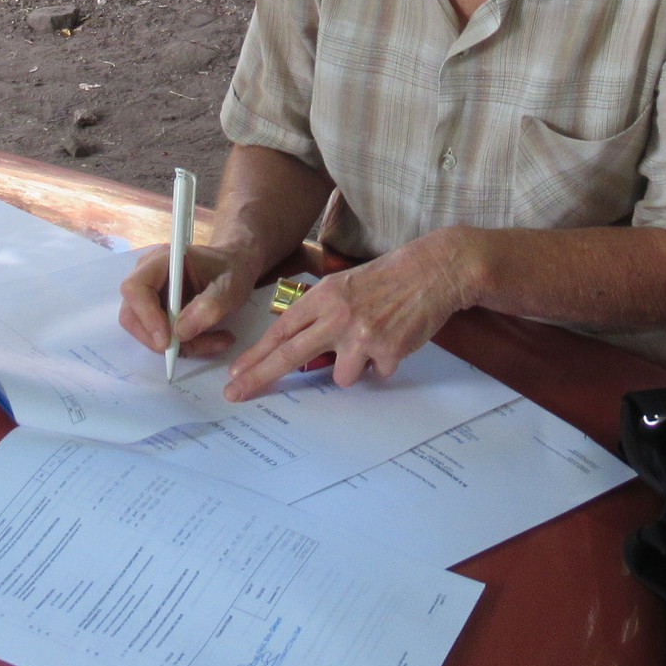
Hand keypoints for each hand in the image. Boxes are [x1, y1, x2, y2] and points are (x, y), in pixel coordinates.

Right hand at [117, 243, 257, 359]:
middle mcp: (147, 276)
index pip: (135, 288)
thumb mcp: (230, 286)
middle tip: (197, 346)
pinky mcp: (154, 312)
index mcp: (161, 260)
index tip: (168, 339)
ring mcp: (148, 294)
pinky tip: (209, 340)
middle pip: (132, 315)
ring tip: (214, 341)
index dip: (146, 316)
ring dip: (176, 346)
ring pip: (144, 331)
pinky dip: (181, 345)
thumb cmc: (231, 270)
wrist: (233, 268)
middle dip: (160, 339)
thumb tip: (180, 332)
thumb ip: (210, 305)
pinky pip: (157, 336)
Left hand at [224, 230, 477, 401]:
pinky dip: (382, 364)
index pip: (281, 330)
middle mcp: (337, 315)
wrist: (430, 271)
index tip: (236, 373)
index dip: (256, 354)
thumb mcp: (343, 286)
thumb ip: (320, 313)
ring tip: (371, 343)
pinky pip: (375, 374)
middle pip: (290, 354)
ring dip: (353, 368)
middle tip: (236, 393)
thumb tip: (298, 345)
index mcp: (323, 297)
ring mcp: (361, 334)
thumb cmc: (386, 279)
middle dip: (260, 377)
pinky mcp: (386, 349)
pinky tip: (394, 339)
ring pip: (340, 376)